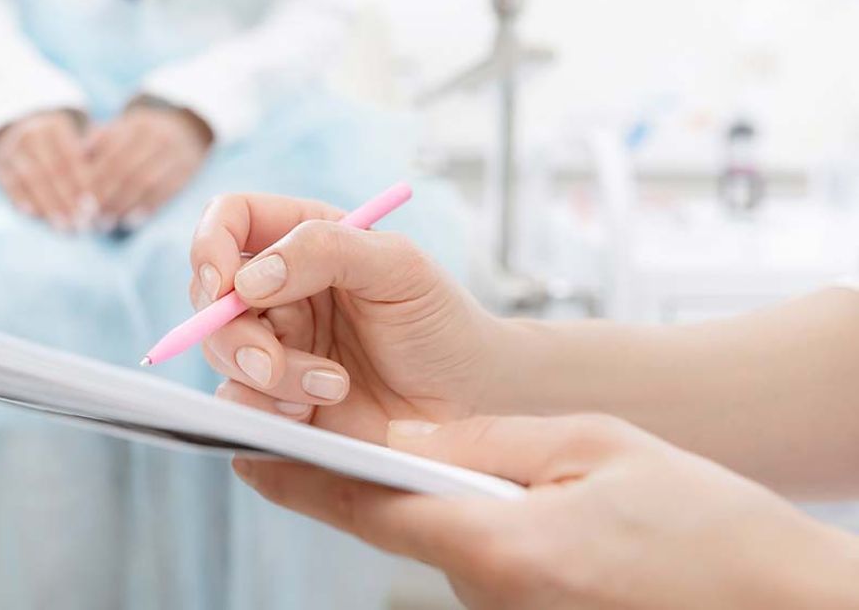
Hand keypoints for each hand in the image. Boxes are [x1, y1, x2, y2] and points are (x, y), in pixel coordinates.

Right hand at [0, 110, 93, 230]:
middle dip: (68, 198)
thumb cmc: (59, 145)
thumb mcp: (75, 139)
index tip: (93, 206)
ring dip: (48, 204)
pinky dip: (21, 199)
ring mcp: (12, 149)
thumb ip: (91, 157)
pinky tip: (35, 215)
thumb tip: (107, 182)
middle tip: (81, 222)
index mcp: (54, 126)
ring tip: (63, 225)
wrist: (17, 133)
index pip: (70, 157)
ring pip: (31, 178)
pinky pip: (10, 183)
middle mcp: (31, 134)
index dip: (82, 183)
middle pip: (52, 169)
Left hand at [87, 103, 211, 228]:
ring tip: (106, 223)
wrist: (187, 132)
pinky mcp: (188, 170)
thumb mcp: (123, 129)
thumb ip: (99, 139)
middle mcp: (159, 135)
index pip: (111, 154)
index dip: (95, 179)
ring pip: (145, 182)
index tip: (80, 200)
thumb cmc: (143, 137)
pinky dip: (146, 208)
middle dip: (106, 196)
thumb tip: (80, 153)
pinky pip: (165, 192)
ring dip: (123, 205)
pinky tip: (130, 220)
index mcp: (138, 124)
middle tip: (91, 217)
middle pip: (127, 169)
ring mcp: (177, 152)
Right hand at [189, 193, 500, 437]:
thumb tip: (248, 277)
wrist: (470, 400)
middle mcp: (277, 288)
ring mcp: (274, 343)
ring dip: (268, 375)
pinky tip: (319, 410)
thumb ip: (325, 250)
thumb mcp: (398, 266)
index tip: (222, 283)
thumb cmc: (440, 321)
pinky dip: (269, 409)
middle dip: (230, 330)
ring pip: (220, 351)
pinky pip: (237, 402)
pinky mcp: (277, 397)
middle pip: (208, 293)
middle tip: (270, 360)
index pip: (228, 220)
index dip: (209, 245)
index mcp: (302, 239)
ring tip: (334, 386)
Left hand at [234, 414, 858, 608]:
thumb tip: (401, 440)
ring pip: (444, 542)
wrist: (781, 604)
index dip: (295, 478)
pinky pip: (481, 564)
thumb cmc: (704, 523)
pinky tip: (526, 506)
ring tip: (488, 466)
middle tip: (371, 430)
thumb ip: (486, 443)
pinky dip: (479, 526)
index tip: (241, 453)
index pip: (365, 510)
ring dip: (442, 501)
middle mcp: (488, 592)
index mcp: (496, 544)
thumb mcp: (592, 447)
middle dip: (382, 479)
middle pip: (400, 525)